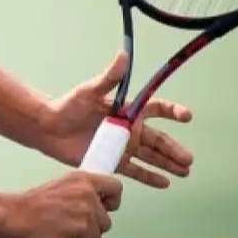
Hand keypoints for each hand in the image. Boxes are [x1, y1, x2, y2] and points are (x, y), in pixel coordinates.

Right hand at [7, 171, 121, 237]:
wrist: (16, 218)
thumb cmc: (33, 204)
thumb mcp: (61, 185)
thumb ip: (82, 190)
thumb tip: (96, 200)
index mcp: (84, 182)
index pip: (116, 188)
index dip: (111, 201)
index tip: (104, 207)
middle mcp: (88, 199)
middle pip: (106, 221)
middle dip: (92, 226)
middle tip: (73, 225)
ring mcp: (85, 220)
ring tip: (65, 234)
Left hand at [44, 52, 193, 187]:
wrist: (48, 129)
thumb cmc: (67, 106)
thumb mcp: (89, 91)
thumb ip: (109, 77)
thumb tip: (123, 55)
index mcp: (126, 110)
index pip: (155, 109)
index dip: (172, 111)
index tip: (186, 116)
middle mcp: (127, 129)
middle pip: (158, 140)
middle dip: (174, 149)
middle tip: (189, 159)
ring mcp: (121, 146)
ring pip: (151, 157)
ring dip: (168, 164)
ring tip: (186, 172)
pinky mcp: (111, 161)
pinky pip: (135, 171)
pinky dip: (150, 177)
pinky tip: (165, 183)